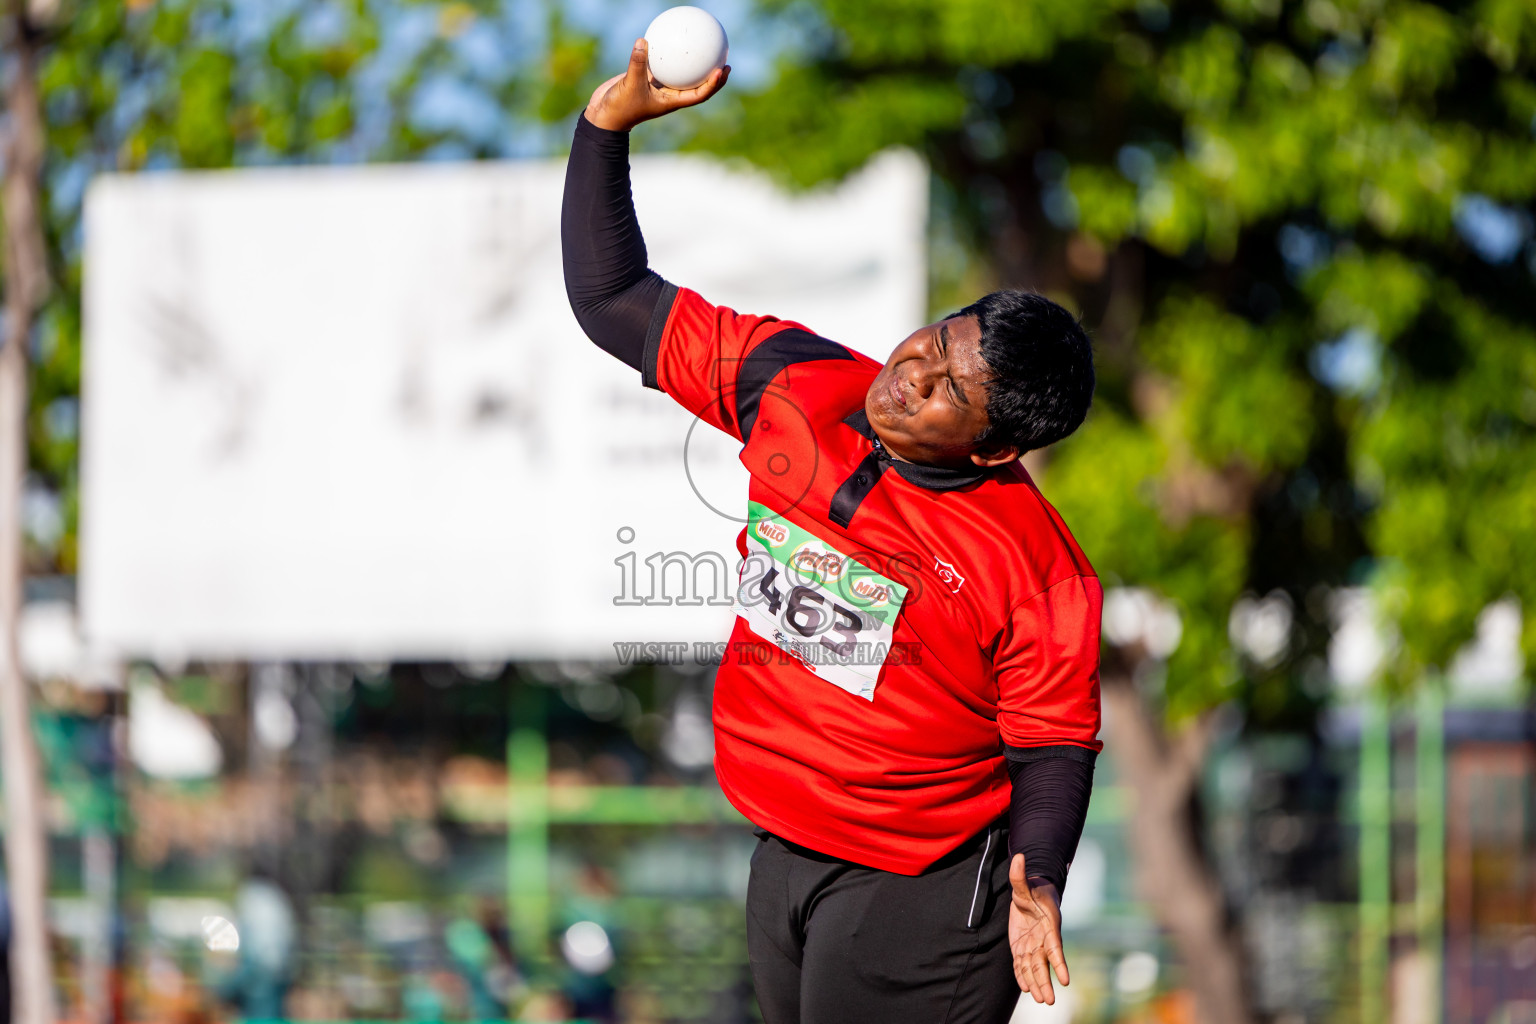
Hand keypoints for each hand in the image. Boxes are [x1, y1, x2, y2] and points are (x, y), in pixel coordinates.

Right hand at [584, 38, 729, 131]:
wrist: (604, 115)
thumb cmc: (620, 107)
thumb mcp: (629, 84)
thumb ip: (637, 63)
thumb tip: (643, 40)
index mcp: (671, 102)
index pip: (699, 95)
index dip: (712, 85)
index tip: (721, 71)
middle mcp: (669, 95)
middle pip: (698, 87)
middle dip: (714, 78)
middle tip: (726, 62)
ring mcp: (659, 88)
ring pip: (682, 76)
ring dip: (696, 67)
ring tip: (707, 50)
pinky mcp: (648, 79)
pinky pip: (662, 65)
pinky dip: (668, 55)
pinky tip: (671, 39)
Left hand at [1008, 853, 1069, 1004]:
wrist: (1034, 893)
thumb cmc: (1033, 889)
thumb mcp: (1024, 884)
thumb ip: (1018, 875)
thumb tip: (1019, 857)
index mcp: (1049, 926)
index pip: (1055, 948)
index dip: (1059, 964)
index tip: (1065, 981)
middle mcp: (1042, 939)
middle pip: (1044, 964)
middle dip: (1045, 982)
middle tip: (1049, 1001)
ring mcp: (1032, 944)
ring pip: (1034, 968)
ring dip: (1036, 983)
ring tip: (1041, 1000)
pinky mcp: (1022, 947)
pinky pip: (1022, 964)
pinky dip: (1023, 976)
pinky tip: (1025, 988)